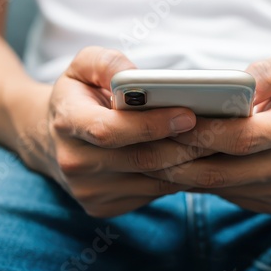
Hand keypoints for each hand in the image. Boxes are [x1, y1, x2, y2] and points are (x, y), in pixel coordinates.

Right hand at [11, 47, 212, 217]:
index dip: (152, 124)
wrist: (50, 138)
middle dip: (185, 145)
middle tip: (220, 129)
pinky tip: (193, 158)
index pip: (111, 130)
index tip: (189, 113)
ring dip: (188, 163)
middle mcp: (75, 163)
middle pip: (141, 159)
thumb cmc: (77, 94)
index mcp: (67, 122)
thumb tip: (136, 77)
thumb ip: (106, 62)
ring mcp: (89, 191)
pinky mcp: (103, 207)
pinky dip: (178, 177)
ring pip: (153, 180)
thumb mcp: (82, 66)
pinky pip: (152, 193)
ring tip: (216, 142)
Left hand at [146, 54, 270, 213]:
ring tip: (149, 152)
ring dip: (179, 172)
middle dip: (177, 156)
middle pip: (221, 169)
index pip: (240, 136)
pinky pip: (224, 194)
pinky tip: (175, 163)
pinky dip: (196, 180)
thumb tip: (241, 82)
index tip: (167, 118)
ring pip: (217, 186)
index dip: (201, 130)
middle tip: (143, 140)